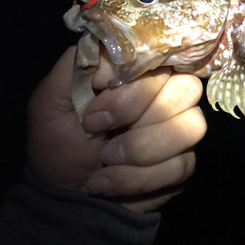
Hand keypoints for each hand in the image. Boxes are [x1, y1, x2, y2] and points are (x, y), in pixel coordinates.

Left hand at [27, 46, 205, 212]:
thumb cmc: (57, 138)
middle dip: (138, 116)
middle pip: (187, 89)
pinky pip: (183, 164)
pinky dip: (139, 178)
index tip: (94, 113)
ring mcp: (180, 127)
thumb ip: (79, 63)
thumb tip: (119, 54)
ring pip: (193, 126)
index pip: (163, 57)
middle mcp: (167, 93)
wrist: (61, 190)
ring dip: (141, 148)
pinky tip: (108, 181)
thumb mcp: (52, 97)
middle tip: (96, 133)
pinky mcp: (183, 162)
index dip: (135, 87)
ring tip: (104, 160)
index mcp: (139, 71)